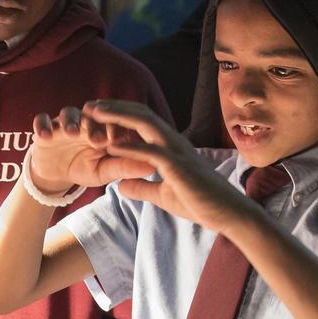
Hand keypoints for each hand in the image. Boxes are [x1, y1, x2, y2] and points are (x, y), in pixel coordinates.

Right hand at [30, 104, 155, 193]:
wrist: (57, 174)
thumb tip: (152, 166)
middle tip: (96, 139)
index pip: (111, 120)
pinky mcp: (44, 128)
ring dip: (70, 121)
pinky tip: (45, 136)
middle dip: (94, 124)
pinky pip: (41, 121)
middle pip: (90, 114)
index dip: (114, 127)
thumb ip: (125, 167)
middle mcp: (84, 121)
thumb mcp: (105, 171)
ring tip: (72, 133)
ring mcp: (64, 123)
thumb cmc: (85, 168)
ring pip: (67, 113)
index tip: (116, 140)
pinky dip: (42, 125)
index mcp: (103, 128)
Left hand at [89, 100, 255, 234]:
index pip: (143, 121)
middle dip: (114, 107)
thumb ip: (142, 187)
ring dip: (118, 117)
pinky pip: (151, 153)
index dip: (120, 113)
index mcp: (171, 146)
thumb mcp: (163, 195)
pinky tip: (110, 146)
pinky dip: (130, 148)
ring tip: (94, 113)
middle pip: (141, 114)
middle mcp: (174, 142)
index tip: (97, 113)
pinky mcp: (179, 168)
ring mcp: (177, 153)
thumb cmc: (200, 203)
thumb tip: (121, 185)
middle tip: (89, 104)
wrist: (228, 214)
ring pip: (145, 125)